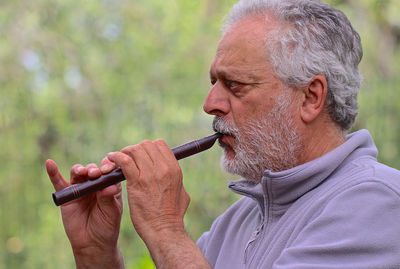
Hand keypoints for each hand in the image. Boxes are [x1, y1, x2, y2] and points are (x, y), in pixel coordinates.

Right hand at [46, 158, 123, 268]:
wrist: (93, 243)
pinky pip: (59, 182)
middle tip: (95, 174)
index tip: (107, 169)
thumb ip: (108, 198)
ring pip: (78, 173)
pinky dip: (53, 172)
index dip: (108, 167)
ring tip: (83, 172)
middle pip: (93, 170)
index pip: (109, 171)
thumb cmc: (107, 226)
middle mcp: (95, 184)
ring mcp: (81, 188)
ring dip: (80, 169)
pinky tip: (49, 163)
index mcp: (109, 185)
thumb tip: (109, 186)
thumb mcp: (111, 212)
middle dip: (94, 169)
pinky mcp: (67, 196)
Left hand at [108, 140, 210, 268]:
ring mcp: (150, 174)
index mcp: (174, 169)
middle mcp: (164, 168)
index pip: (160, 145)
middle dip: (135, 150)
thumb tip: (174, 176)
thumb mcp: (183, 194)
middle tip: (127, 158)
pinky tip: (111, 160)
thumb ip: (177, 182)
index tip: (140, 156)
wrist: (164, 231)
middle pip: (146, 145)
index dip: (148, 148)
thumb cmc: (172, 217)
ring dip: (124, 153)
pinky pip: (124, 161)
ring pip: (134, 150)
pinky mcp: (136, 182)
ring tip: (117, 160)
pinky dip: (116, 157)